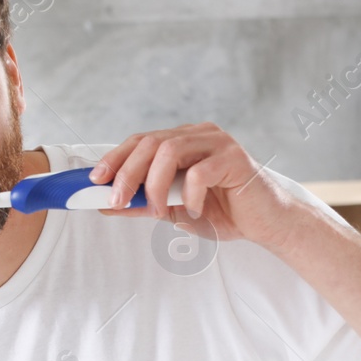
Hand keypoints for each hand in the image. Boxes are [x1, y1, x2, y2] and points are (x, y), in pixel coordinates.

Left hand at [87, 123, 297, 249]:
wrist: (266, 224)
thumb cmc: (223, 214)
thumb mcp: (173, 211)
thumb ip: (143, 204)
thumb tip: (106, 205)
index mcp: (183, 142)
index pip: (141, 141)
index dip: (116, 158)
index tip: (95, 180)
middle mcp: (199, 135)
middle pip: (151, 142)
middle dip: (127, 173)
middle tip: (117, 201)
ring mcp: (218, 143)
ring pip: (170, 151)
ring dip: (155, 185)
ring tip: (158, 211)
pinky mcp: (235, 158)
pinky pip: (200, 172)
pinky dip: (189, 195)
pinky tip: (193, 211)